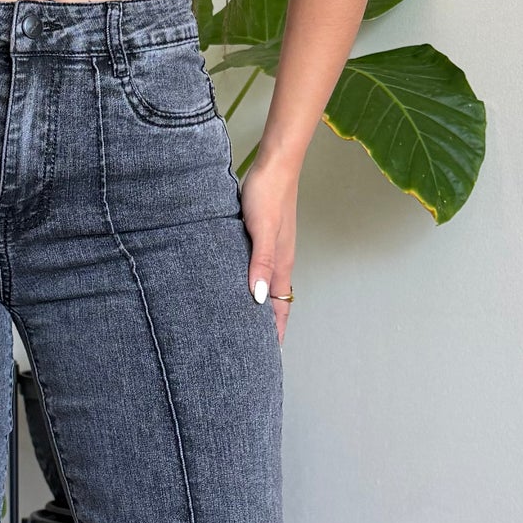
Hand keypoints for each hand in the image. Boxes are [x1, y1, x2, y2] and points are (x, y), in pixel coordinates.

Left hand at [238, 151, 298, 341]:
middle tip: (257, 350)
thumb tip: (257, 298)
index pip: (280, 307)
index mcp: (281, 264)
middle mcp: (279, 260)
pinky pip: (260, 270)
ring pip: (268, 286)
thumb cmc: (268, 195)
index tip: (271, 357)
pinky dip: (255, 285)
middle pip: (275, 301)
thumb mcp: (263, 231)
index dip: (276, 332)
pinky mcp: (262, 237)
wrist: (275, 166)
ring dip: (261, 307)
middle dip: (269, 326)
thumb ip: (261, 263)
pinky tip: (242, 285)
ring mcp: (272, 249)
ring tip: (249, 325)